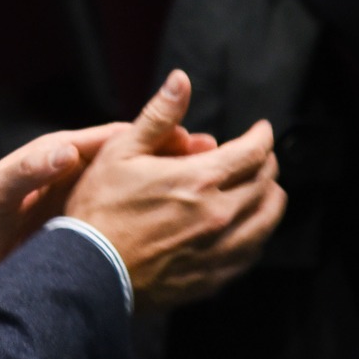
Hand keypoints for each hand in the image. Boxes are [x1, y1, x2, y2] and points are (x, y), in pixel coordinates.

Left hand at [0, 116, 219, 268]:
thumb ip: (29, 170)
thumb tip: (66, 151)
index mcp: (59, 157)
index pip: (116, 138)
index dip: (153, 136)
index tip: (189, 138)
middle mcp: (76, 176)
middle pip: (135, 161)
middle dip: (176, 159)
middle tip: (216, 159)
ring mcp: (83, 207)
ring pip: (139, 193)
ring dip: (174, 190)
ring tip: (214, 192)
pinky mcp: (83, 235)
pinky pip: (127, 224)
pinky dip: (157, 224)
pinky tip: (184, 233)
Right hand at [60, 70, 286, 309]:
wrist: (87, 272)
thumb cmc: (99, 209)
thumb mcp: (120, 151)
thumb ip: (158, 115)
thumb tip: (181, 80)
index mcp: (199, 180)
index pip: (254, 152)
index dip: (262, 135)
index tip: (261, 129)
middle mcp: (219, 215)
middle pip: (266, 183)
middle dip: (267, 163)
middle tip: (258, 155)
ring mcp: (219, 250)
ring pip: (267, 220)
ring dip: (270, 198)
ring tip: (261, 188)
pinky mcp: (213, 277)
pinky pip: (252, 252)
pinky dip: (258, 233)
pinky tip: (247, 227)